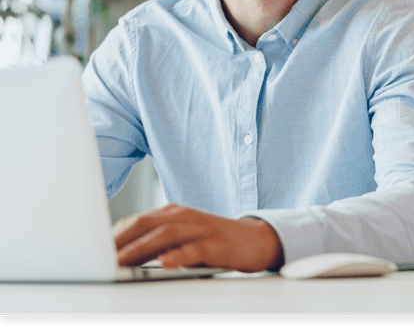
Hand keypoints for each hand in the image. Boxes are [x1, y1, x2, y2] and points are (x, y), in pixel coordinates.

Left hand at [113, 202, 283, 272]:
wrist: (256, 239)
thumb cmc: (215, 239)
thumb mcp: (184, 235)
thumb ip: (158, 240)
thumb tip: (122, 254)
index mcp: (175, 212)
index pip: (138, 220)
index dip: (115, 234)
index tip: (93, 250)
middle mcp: (187, 216)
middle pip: (147, 223)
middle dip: (121, 241)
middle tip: (101, 258)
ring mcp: (203, 228)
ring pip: (167, 235)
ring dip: (141, 249)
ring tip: (121, 263)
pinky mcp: (219, 244)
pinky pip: (196, 249)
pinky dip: (178, 255)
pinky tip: (164, 263)